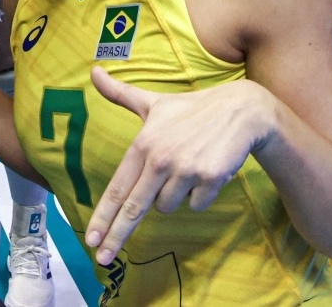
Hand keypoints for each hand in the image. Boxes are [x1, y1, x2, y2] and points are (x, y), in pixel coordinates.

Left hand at [84, 67, 270, 265]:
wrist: (240, 110)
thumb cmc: (191, 109)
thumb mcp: (153, 102)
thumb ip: (120, 94)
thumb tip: (93, 71)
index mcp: (143, 143)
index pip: (118, 188)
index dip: (103, 216)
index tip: (90, 239)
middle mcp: (161, 158)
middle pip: (135, 208)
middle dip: (117, 236)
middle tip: (102, 258)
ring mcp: (186, 170)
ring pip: (168, 206)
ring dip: (175, 195)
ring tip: (186, 168)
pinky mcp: (209, 179)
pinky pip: (196, 205)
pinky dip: (199, 194)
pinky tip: (205, 171)